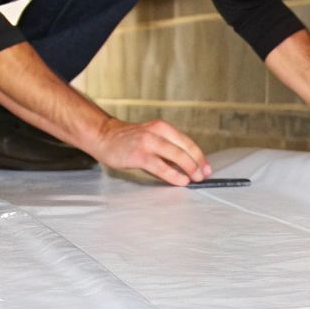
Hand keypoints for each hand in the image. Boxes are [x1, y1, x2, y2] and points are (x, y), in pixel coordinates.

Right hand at [87, 118, 210, 185]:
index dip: (199, 156)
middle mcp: (157, 132)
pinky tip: (181, 181)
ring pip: (177, 156)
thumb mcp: (151, 138)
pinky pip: (162, 167)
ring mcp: (148, 142)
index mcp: (162, 127)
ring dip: (189, 168)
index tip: (206, 167)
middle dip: (198, 163)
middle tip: (204, 175)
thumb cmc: (128, 140)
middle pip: (185, 148)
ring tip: (195, 178)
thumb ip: (166, 150)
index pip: (187, 142)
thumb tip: (185, 167)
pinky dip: (174, 175)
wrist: (103, 136)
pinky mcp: (140, 155)